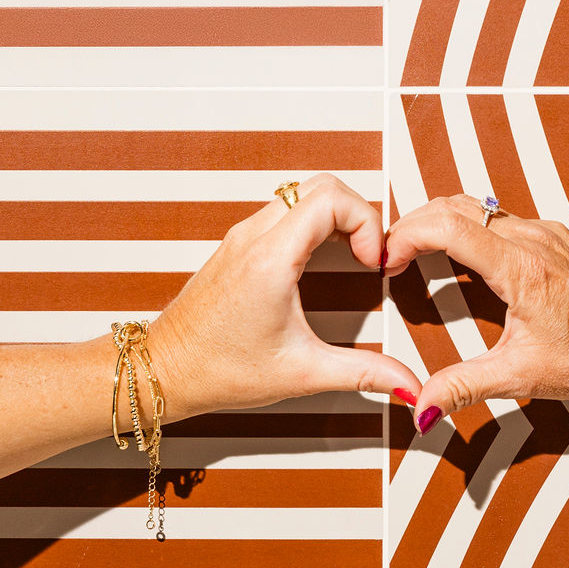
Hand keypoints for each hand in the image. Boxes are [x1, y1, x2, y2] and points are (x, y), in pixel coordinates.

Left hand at [148, 174, 420, 418]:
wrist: (163, 371)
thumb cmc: (215, 370)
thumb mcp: (302, 373)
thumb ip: (363, 373)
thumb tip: (405, 382)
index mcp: (269, 260)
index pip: (332, 198)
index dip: (367, 223)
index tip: (372, 262)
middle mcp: (253, 238)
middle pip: (321, 185)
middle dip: (358, 213)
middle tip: (368, 255)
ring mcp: (242, 237)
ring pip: (301, 193)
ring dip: (336, 217)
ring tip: (350, 257)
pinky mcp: (238, 245)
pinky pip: (284, 210)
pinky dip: (313, 224)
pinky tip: (321, 262)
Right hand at [384, 196, 568, 428]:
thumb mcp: (520, 376)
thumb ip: (462, 387)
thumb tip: (421, 405)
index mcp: (523, 269)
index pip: (450, 226)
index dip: (407, 235)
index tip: (387, 258)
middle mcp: (536, 240)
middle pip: (457, 206)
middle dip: (414, 224)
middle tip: (390, 254)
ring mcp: (549, 234)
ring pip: (479, 207)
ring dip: (441, 223)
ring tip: (417, 253)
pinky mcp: (557, 238)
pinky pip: (502, 218)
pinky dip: (469, 228)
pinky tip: (461, 256)